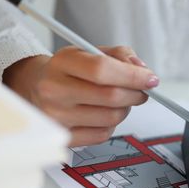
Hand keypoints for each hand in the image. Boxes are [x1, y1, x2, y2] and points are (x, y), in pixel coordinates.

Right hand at [3, 46, 157, 145]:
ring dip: (125, 109)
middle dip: (136, 94)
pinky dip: (112, 124)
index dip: (133, 76)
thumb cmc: (71, 70)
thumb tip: (141, 69)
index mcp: (63, 62)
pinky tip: (104, 114)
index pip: (102, 69)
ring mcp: (56, 116)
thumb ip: (120, 55)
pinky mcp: (64, 136)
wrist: (38, 87)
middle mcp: (55, 89)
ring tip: (119, 101)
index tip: (150, 79)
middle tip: (142, 91)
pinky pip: (103, 134)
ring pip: (111, 118)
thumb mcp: (91, 52)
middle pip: (111, 96)